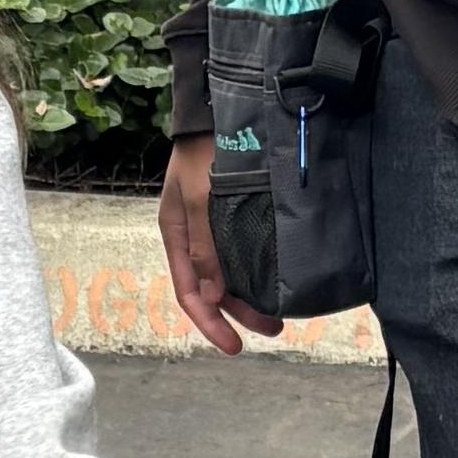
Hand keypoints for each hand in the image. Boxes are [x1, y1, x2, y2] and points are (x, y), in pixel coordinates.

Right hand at [158, 137, 273, 355]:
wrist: (216, 112)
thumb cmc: (202, 153)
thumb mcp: (199, 198)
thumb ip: (204, 245)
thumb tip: (214, 295)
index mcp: (177, 235)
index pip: (190, 293)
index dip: (210, 323)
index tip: (234, 346)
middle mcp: (193, 236)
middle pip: (213, 288)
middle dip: (238, 312)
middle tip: (274, 327)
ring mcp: (213, 225)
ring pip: (230, 272)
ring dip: (250, 295)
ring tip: (280, 312)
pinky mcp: (233, 212)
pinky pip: (243, 251)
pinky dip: (256, 270)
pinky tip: (275, 276)